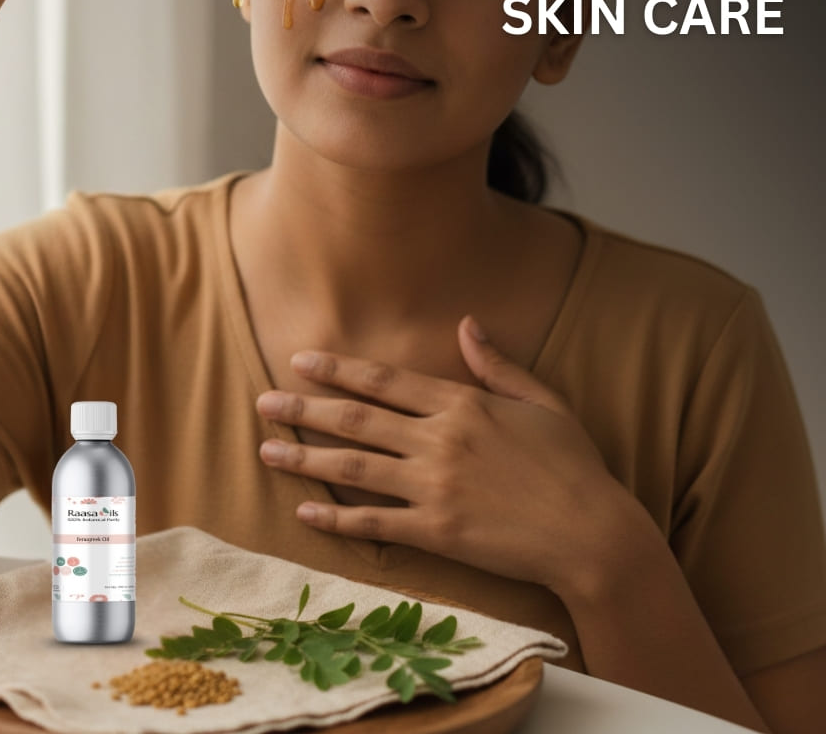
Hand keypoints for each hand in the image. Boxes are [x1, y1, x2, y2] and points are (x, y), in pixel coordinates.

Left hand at [256, 316, 632, 595]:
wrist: (595, 535)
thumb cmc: (573, 466)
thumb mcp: (542, 401)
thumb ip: (497, 364)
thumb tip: (467, 323)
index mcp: (462, 404)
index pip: (384, 380)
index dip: (338, 369)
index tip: (301, 359)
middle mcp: (440, 441)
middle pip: (356, 419)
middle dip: (303, 408)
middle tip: (263, 402)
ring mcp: (435, 487)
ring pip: (353, 468)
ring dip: (304, 458)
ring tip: (265, 451)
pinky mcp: (437, 532)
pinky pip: (375, 523)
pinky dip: (337, 518)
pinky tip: (305, 510)